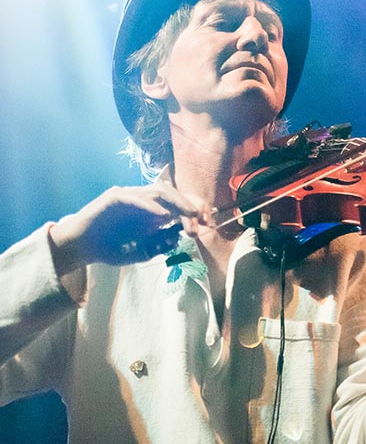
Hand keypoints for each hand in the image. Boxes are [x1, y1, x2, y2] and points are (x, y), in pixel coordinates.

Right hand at [48, 182, 208, 270]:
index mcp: (150, 211)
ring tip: (187, 216)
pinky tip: (163, 216)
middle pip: (170, 194)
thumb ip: (159, 244)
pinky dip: (150, 206)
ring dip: (174, 204)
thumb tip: (178, 236)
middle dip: (187, 207)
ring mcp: (128, 196)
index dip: (192, 212)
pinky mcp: (113, 197)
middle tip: (198, 222)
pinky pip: (135, 198)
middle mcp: (142, 200)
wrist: (81, 249)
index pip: (176, 204)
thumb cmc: (110, 249)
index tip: (205, 224)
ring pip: (156, 192)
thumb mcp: (141, 251)